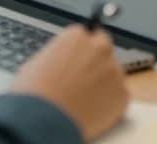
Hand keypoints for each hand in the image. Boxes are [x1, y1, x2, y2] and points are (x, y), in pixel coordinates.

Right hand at [12, 26, 129, 140]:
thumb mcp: (36, 64)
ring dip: (103, 82)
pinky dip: (109, 102)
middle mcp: (100, 49)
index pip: (87, 34)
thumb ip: (58, 55)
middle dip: (96, 60)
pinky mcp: (122, 94)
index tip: (76, 60)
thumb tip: (61, 59)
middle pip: (104, 48)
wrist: (44, 123)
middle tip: (82, 78)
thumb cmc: (34, 96)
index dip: (80, 50)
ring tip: (83, 99)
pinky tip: (92, 109)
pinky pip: (119, 95)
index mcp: (77, 37)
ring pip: (112, 73)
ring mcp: (114, 71)